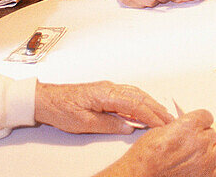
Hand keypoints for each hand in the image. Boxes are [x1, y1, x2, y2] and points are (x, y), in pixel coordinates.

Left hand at [34, 82, 172, 134]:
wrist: (45, 99)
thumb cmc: (61, 108)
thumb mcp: (84, 123)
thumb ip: (109, 124)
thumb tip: (128, 126)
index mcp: (106, 94)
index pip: (135, 105)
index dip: (151, 115)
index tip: (162, 124)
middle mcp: (110, 88)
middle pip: (140, 97)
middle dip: (157, 109)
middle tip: (170, 120)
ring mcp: (108, 88)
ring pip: (136, 94)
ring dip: (151, 104)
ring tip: (162, 115)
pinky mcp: (105, 92)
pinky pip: (129, 95)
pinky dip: (141, 102)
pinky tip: (144, 108)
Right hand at [99, 110, 215, 176]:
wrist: (140, 176)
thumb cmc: (145, 158)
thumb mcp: (159, 131)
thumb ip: (178, 127)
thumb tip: (185, 127)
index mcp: (189, 126)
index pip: (206, 116)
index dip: (201, 121)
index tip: (198, 125)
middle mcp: (200, 142)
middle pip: (212, 134)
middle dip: (203, 138)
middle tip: (192, 144)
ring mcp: (205, 161)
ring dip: (212, 152)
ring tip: (200, 156)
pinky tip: (206, 167)